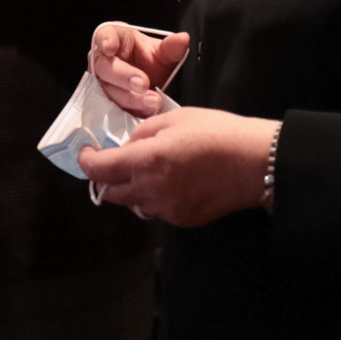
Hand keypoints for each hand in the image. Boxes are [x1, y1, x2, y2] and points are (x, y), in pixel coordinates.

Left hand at [77, 108, 279, 227]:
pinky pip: (157, 211)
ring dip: (131, 190)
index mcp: (145, 162)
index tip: (87, 152)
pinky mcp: (183, 220)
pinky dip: (155, 198)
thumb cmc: (216, 132)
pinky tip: (171, 182)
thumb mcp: (173, 119)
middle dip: (106, 179)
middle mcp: (150, 191)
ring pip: (133, 205)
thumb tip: (128, 148)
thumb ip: (142, 135)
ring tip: (147, 172)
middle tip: (112, 163)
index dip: (87, 161)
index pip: (99, 170)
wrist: (254, 162)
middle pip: (110, 195)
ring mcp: (167, 210)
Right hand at [88, 22, 191, 117]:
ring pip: (108, 90)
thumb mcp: (165, 53)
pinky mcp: (108, 103)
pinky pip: (114, 108)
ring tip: (152, 100)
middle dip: (123, 76)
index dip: (105, 40)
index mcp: (115, 40)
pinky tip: (147, 111)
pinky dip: (131, 110)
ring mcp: (103, 83)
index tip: (110, 47)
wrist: (154, 84)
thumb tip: (182, 38)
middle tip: (143, 83)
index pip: (103, 35)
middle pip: (104, 66)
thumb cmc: (152, 62)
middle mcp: (103, 60)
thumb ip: (172, 47)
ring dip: (130, 97)